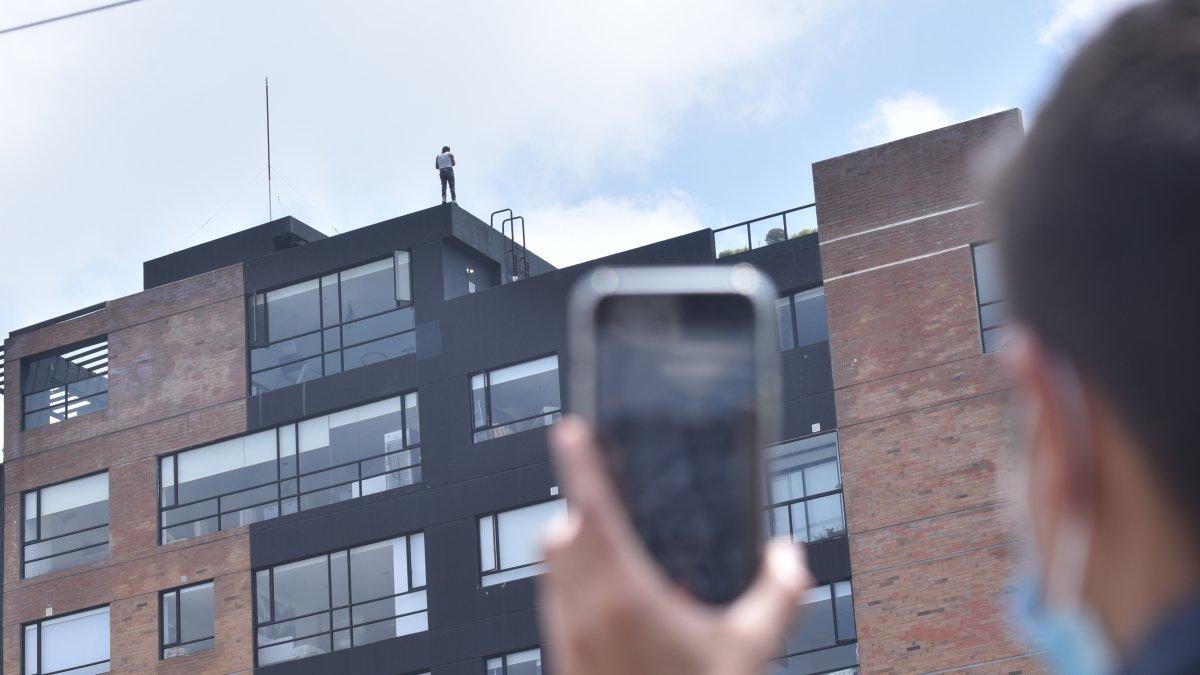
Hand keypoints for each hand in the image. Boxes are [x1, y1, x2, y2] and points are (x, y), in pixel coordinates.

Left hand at [540, 416, 811, 674]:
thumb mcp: (748, 651)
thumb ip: (780, 598)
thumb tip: (792, 558)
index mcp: (623, 592)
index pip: (592, 507)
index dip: (579, 462)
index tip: (570, 429)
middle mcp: (584, 609)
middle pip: (561, 533)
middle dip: (580, 512)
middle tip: (608, 505)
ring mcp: (567, 637)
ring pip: (552, 570)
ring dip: (574, 551)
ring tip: (618, 558)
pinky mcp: (562, 659)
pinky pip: (556, 605)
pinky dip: (574, 590)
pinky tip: (618, 610)